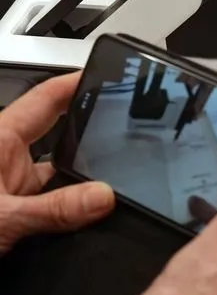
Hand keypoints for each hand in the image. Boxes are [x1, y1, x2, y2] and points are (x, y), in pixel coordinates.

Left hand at [0, 73, 114, 253]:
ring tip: (113, 190)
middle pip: (58, 139)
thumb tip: (103, 197)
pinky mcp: (11, 214)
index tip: (104, 75)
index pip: (44, 99)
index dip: (74, 84)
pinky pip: (51, 205)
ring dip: (80, 186)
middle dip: (89, 141)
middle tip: (126, 141)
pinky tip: (90, 219)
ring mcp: (8, 187)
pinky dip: (70, 212)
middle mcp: (3, 158)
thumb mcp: (3, 218)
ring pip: (57, 177)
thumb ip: (56, 209)